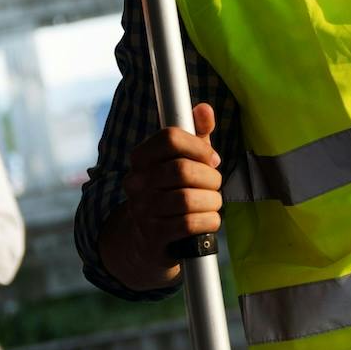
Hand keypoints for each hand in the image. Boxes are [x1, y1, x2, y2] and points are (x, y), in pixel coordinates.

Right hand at [99, 103, 222, 291]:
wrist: (148, 240)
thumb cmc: (172, 193)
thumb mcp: (183, 161)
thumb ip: (196, 134)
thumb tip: (204, 109)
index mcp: (141, 158)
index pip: (170, 138)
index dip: (198, 147)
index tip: (212, 159)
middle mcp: (136, 182)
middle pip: (182, 169)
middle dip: (210, 178)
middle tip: (214, 185)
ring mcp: (142, 209)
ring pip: (187, 199)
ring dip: (211, 202)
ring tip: (213, 204)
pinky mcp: (153, 235)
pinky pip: (189, 224)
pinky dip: (209, 221)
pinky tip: (209, 220)